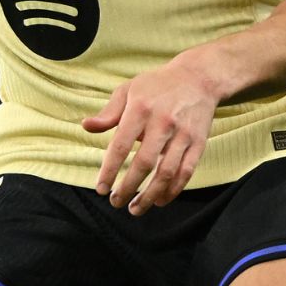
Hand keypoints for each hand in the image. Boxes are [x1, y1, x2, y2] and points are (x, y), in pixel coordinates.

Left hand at [81, 57, 219, 214]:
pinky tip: (160, 200)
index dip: (109, 170)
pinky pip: (186, 172)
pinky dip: (173, 190)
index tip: (101, 189)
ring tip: (135, 208)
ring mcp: (182, 134)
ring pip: (166, 172)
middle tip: (115, 202)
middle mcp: (162, 122)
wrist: (199, 77)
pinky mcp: (198, 143)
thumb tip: (86, 126)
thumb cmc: (157, 85)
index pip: (121, 145)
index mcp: (140, 108)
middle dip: (128, 187)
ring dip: (150, 195)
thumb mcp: (129, 90)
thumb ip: (108, 112)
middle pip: (144, 163)